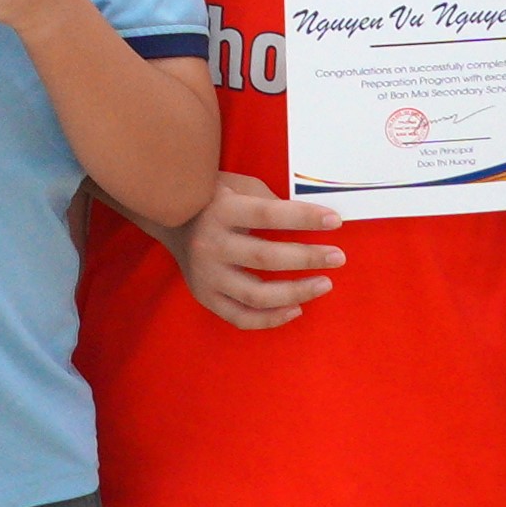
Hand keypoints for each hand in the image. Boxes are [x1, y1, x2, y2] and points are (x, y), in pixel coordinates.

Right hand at [172, 174, 349, 331]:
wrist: (167, 218)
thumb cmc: (213, 198)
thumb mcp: (238, 187)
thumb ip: (269, 202)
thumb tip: (312, 220)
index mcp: (221, 210)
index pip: (268, 215)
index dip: (304, 218)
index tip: (335, 221)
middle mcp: (210, 244)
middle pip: (266, 258)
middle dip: (307, 258)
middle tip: (338, 257)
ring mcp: (206, 275)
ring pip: (256, 295)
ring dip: (296, 292)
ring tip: (324, 284)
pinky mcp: (204, 296)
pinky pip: (241, 317)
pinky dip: (271, 319)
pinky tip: (296, 309)